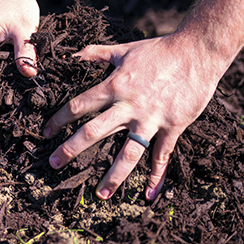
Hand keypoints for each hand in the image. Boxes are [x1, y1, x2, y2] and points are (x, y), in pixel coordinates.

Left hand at [43, 33, 225, 200]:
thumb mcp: (124, 49)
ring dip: (113, 175)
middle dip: (71, 149)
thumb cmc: (159, 50)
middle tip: (54, 164)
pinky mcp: (173, 126)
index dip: (59, 119)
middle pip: (94, 132)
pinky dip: (156, 176)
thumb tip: (73, 54)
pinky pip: (162, 155)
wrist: (197, 52)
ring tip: (101, 194)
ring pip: (128, 153)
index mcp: (114, 86)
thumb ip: (96, 53)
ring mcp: (151, 119)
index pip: (79, 106)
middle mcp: (129, 106)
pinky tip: (149, 194)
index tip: (46, 132)